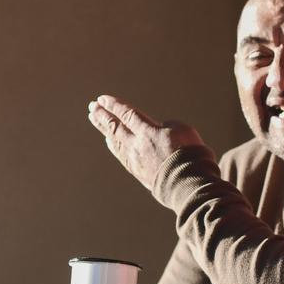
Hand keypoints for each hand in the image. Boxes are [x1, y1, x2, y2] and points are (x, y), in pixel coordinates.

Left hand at [87, 95, 204, 192]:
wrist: (188, 184)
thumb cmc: (190, 155)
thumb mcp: (182, 130)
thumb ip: (165, 126)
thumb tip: (156, 129)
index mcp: (148, 131)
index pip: (127, 114)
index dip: (114, 106)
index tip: (102, 99)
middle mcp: (137, 144)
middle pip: (115, 126)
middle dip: (102, 115)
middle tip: (92, 106)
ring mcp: (135, 159)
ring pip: (114, 140)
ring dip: (103, 128)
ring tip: (94, 118)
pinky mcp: (137, 171)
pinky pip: (120, 154)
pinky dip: (113, 145)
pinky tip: (108, 141)